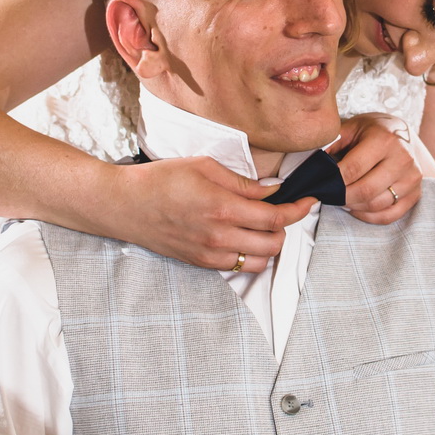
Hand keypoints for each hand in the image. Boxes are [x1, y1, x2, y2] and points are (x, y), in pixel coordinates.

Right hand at [116, 156, 312, 272]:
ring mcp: (210, 254)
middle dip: (286, 228)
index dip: (299, 210)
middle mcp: (220, 237)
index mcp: (224, 208)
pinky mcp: (200, 263)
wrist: (125, 205)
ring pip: (259, 262)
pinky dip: (249, 255)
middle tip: (284, 211)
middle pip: (274, 244)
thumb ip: (244, 182)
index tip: (309, 201)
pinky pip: (237, 268)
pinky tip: (243, 237)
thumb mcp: (205, 167)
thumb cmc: (161, 179)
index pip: (277, 218)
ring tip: (263, 227)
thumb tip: (273, 190)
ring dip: (269, 246)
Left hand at [324, 112, 423, 224]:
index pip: (353, 169)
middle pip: (366, 190)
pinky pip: (389, 215)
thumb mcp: (351, 128)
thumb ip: (331, 144)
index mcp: (384, 140)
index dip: (333, 180)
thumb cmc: (372, 131)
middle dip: (341, 197)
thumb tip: (312, 166)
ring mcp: (412, 178)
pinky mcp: (416, 194)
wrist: (402, 133)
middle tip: (328, 194)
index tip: (320, 183)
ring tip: (341, 198)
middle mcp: (403, 159)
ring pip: (377, 205)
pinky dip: (369, 216)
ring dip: (353, 206)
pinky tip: (356, 208)